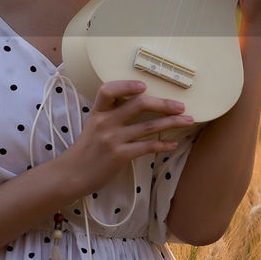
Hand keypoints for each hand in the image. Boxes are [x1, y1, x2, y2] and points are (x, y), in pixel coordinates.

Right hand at [58, 80, 194, 196]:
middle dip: (164, 104)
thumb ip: (111, 115)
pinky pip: (147, 147)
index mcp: (98, 112)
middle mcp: (105, 122)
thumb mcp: (93, 126)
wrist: (73, 174)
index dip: (127, 85)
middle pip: (139, 105)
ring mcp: (113, 139)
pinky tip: (173, 143)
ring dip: (172, 123)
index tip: (144, 86)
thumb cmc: (87, 149)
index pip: (108, 90)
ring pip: (148, 126)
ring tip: (188, 121)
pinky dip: (163, 145)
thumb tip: (138, 105)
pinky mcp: (120, 155)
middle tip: (181, 106)